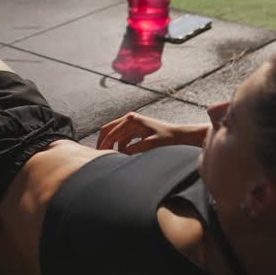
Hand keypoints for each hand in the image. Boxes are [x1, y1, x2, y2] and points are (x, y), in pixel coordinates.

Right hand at [96, 111, 210, 153]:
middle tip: (98, 155)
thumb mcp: (150, 144)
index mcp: (131, 120)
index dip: (104, 144)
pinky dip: (118, 144)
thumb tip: (121, 154)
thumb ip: (135, 149)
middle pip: (108, 129)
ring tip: (108, 156)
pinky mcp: (134, 128)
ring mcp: (131, 122)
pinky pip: (121, 136)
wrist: (176, 135)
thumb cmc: (165, 138)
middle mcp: (129, 118)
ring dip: (110, 143)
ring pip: (114, 133)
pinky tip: (120, 154)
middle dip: (103, 141)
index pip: (112, 132)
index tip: (99, 155)